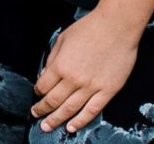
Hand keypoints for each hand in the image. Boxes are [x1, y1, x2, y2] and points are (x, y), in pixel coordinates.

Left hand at [32, 7, 140, 132]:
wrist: (116, 27)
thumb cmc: (91, 28)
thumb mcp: (63, 38)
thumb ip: (53, 57)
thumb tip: (45, 73)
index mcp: (61, 65)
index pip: (43, 86)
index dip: (38, 92)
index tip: (37, 94)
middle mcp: (74, 79)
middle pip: (53, 100)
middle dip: (42, 110)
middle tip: (36, 115)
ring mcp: (91, 87)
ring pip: (70, 109)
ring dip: (57, 119)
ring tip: (48, 126)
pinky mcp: (107, 91)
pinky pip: (92, 111)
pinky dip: (80, 121)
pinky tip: (72, 127)